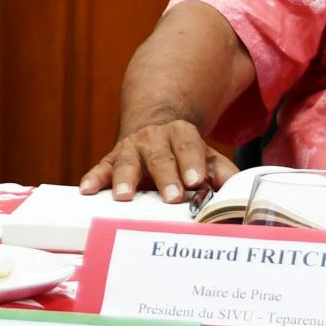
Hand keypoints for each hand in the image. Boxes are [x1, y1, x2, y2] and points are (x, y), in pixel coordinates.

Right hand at [81, 120, 238, 203]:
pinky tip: (88, 191)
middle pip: (159, 157)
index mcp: (181, 134)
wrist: (153, 129)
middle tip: (172, 197)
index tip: (197, 182)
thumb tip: (238, 192)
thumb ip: (222, 172)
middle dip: (165, 177)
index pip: (188, 146)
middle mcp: (153, 138)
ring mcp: (130, 148)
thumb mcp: (206, 156)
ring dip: (125, 179)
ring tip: (125, 197)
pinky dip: (93, 179)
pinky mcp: (111, 160)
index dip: (192, 163)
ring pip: (127, 162)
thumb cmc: (183, 152)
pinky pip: (100, 168)